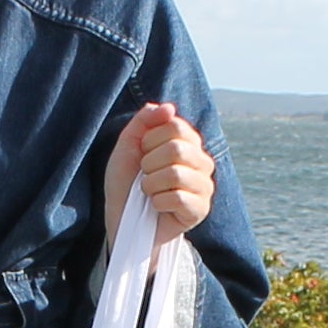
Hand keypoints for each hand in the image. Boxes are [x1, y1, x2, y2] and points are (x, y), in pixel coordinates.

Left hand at [103, 100, 217, 242]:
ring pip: (176, 173)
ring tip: (149, 192)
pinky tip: (157, 206)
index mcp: (188, 143)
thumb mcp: (128, 146)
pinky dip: (158, 202)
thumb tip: (168, 107)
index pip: (175, 125)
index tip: (142, 154)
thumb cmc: (126, 183)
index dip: (150, 140)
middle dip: (149, 164)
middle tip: (145, 176)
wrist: (123, 220)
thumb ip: (144, 122)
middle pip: (176, 148)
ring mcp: (204, 186)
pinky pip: (179, 198)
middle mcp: (201, 161)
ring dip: (151, 184)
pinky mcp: (201, 209)